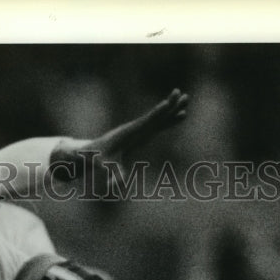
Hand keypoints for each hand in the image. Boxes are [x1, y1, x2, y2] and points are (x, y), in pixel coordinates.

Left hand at [50, 88, 188, 188]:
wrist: (93, 152)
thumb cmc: (98, 158)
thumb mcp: (105, 166)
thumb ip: (111, 175)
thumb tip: (113, 186)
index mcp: (129, 132)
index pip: (145, 121)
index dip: (156, 113)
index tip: (166, 103)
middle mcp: (136, 127)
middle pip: (155, 115)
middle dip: (168, 105)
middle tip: (181, 93)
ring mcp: (140, 129)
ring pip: (160, 118)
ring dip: (173, 109)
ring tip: (186, 98)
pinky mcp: (143, 133)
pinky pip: (160, 125)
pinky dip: (171, 120)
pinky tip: (182, 115)